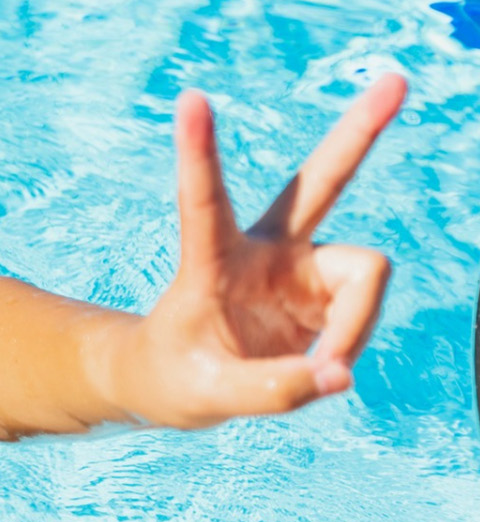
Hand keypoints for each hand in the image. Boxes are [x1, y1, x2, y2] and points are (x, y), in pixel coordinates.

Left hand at [114, 75, 404, 428]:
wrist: (171, 383)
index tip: (191, 99)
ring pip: (366, 275)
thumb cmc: (171, 378)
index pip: (204, 200)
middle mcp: (263, 251)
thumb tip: (339, 374)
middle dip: (360, 133)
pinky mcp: (324, 293)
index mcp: (212, 259)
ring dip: (356, 324)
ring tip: (325, 367)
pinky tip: (320, 365)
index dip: (199, 152)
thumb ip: (272, 391)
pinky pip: (363, 316)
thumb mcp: (206, 397)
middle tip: (395, 80)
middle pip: (321, 182)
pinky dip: (350, 345)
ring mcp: (300, 268)